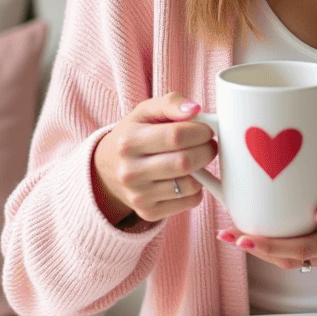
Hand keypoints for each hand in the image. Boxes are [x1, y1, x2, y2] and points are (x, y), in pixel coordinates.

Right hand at [92, 93, 216, 225]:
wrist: (108, 170)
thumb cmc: (134, 134)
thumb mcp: (145, 112)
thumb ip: (170, 103)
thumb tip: (195, 109)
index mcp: (128, 141)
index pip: (177, 136)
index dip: (200, 131)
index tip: (206, 129)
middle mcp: (130, 172)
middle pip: (185, 162)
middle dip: (207, 150)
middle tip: (208, 144)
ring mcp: (139, 196)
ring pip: (191, 185)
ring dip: (203, 170)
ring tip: (196, 159)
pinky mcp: (149, 212)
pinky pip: (190, 201)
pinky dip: (197, 188)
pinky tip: (186, 177)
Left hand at [217, 165, 316, 268]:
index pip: (304, 248)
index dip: (271, 246)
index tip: (244, 238)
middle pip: (290, 258)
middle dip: (256, 249)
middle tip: (225, 236)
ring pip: (288, 259)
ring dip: (259, 250)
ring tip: (229, 235)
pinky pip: (293, 253)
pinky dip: (270, 246)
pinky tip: (249, 234)